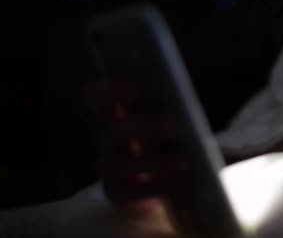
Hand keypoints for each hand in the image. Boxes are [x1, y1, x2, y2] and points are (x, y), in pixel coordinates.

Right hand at [83, 80, 188, 235]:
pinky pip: (130, 193)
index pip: (98, 96)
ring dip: (153, 162)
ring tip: (184, 161)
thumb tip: (182, 101)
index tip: (135, 89)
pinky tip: (179, 183)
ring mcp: (111, 166)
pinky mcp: (118, 193)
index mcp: (123, 111)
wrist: (182, 179)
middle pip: (115, 130)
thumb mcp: (179, 119)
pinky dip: (156, 187)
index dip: (110, 90)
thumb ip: (173, 108)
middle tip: (172, 125)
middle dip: (144, 126)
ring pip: (119, 164)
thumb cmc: (179, 139)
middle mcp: (111, 137)